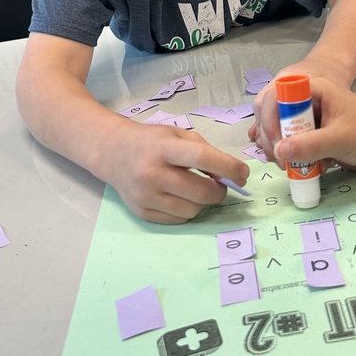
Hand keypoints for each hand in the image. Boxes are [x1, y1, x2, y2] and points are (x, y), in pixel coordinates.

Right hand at [105, 120, 250, 223]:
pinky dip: (187, 211)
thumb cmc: (151, 141)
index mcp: (163, 149)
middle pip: (200, 192)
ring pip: (192, 211)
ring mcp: (146, 196)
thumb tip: (230, 176)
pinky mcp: (142, 212)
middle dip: (219, 191)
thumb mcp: (177, 135)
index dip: (228, 167)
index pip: (202, 159)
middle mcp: (152, 173)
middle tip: (220, 184)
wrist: (113, 152)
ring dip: (203, 202)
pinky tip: (181, 197)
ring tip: (197, 190)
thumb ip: (205, 151)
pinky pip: (178, 220)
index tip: (242, 173)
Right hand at [249, 61, 351, 162]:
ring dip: (281, 153)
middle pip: (275, 117)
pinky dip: (292, 160)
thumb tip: (279, 151)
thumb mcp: (340, 139)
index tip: (278, 143)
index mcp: (314, 90)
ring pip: (282, 134)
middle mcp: (308, 103)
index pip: (279, 97)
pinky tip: (302, 170)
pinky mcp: (313, 138)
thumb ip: (310, 144)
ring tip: (290, 169)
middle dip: (273, 140)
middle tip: (280, 162)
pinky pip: (293, 147)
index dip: (272, 118)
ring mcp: (310, 122)